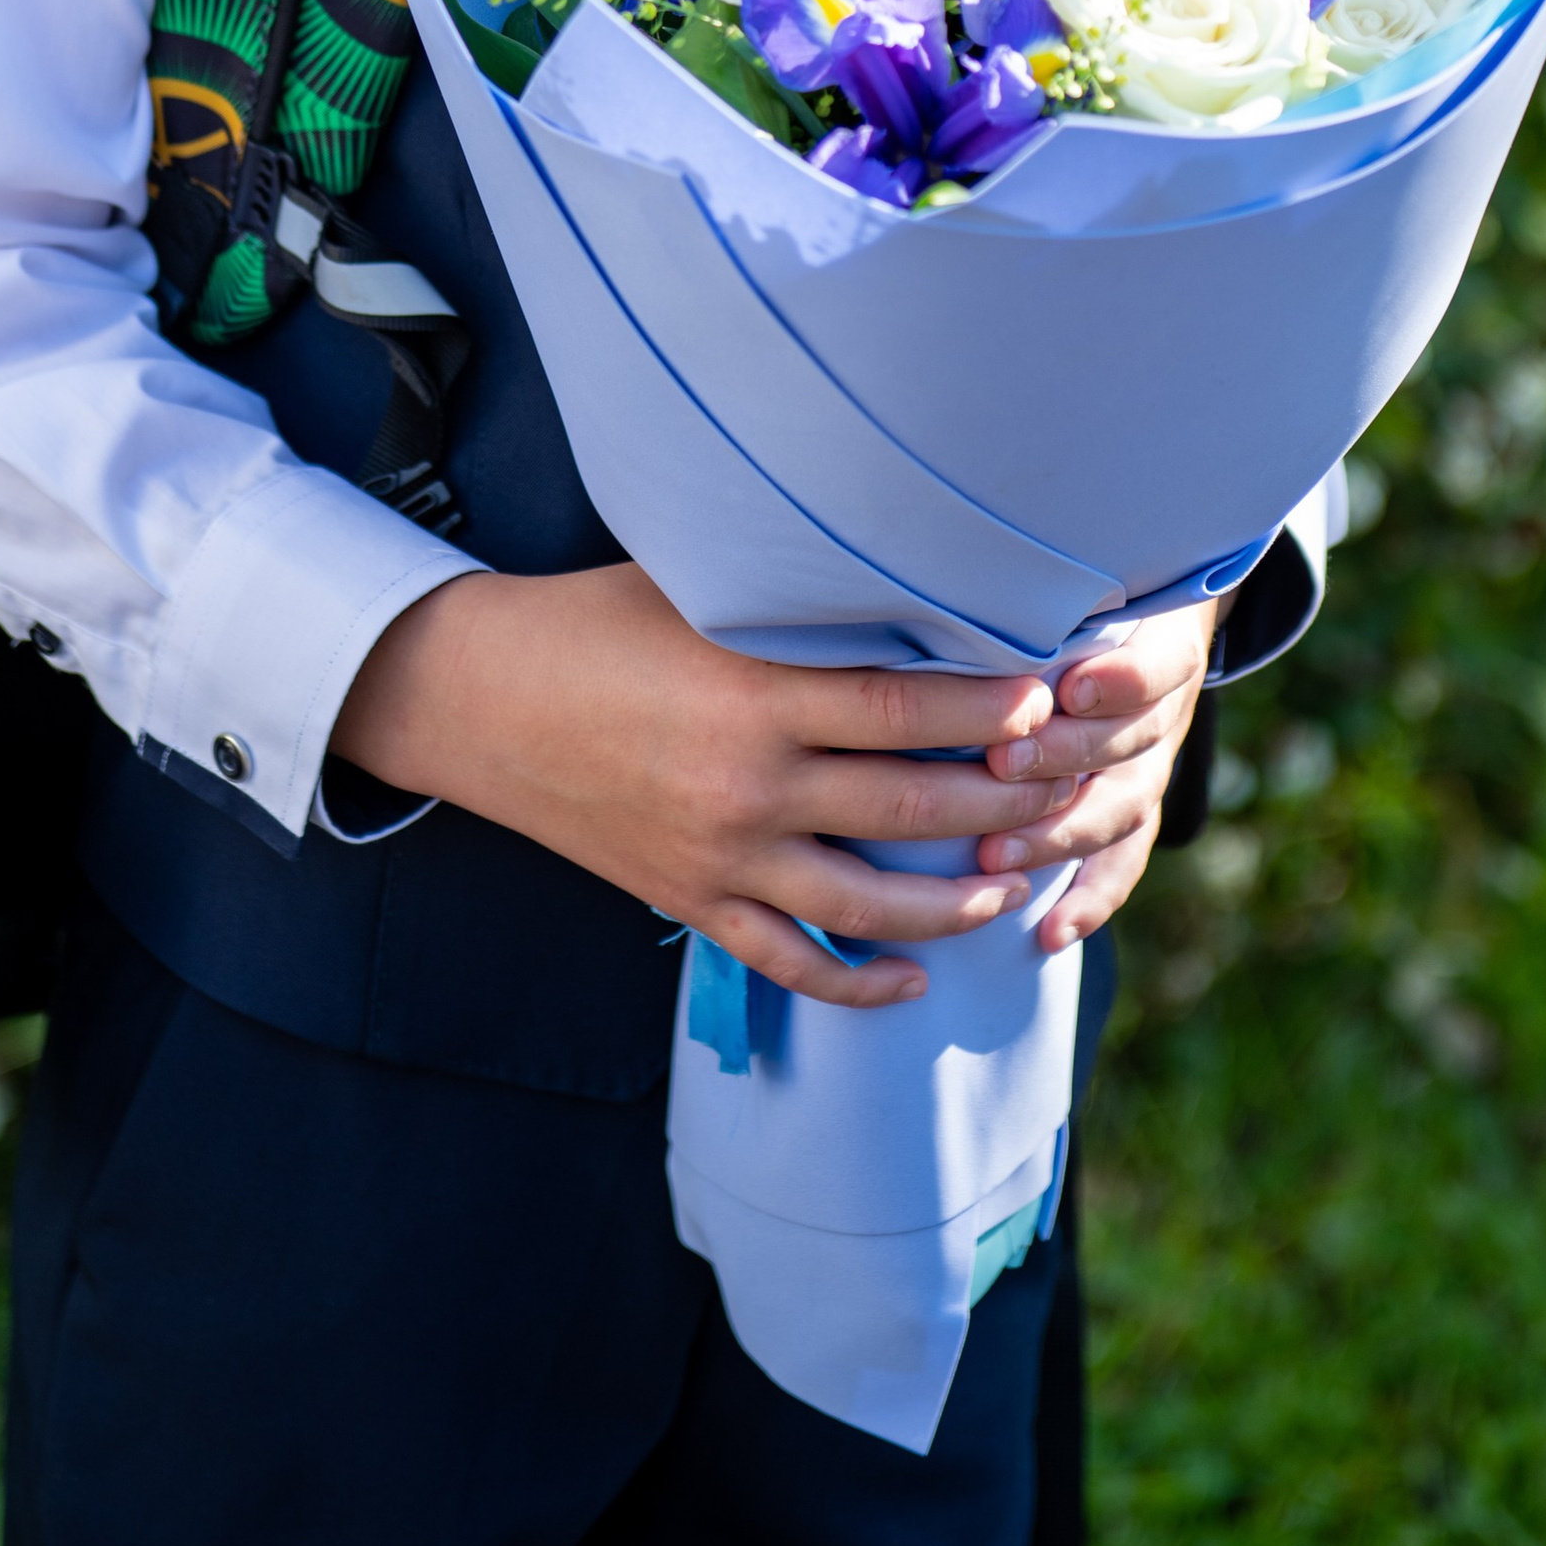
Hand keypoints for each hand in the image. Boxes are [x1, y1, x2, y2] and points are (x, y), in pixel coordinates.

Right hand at [335, 560, 1110, 1011]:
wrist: (477, 697)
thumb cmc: (592, 617)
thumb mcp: (692, 583)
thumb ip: (790, 592)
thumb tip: (895, 564)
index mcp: (754, 691)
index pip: (905, 707)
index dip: (991, 710)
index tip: (1052, 699)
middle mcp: (747, 782)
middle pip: (908, 806)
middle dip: (1002, 805)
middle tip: (1067, 793)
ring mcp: (720, 852)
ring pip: (867, 903)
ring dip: (952, 902)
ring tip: (1009, 887)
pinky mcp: (690, 899)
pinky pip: (789, 959)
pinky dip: (857, 981)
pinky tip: (911, 980)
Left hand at [968, 600, 1218, 951]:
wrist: (1138, 633)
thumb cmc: (1082, 607)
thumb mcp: (1079, 590)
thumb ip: (1031, 600)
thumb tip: (940, 581)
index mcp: (1157, 644)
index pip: (1158, 666)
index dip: (1122, 681)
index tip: (1071, 687)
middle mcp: (1158, 713)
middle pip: (1127, 742)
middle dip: (1064, 756)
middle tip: (1002, 764)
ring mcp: (1146, 770)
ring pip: (1118, 811)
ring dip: (1058, 835)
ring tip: (998, 855)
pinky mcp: (1130, 816)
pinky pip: (1119, 866)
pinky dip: (1088, 902)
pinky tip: (1049, 933)